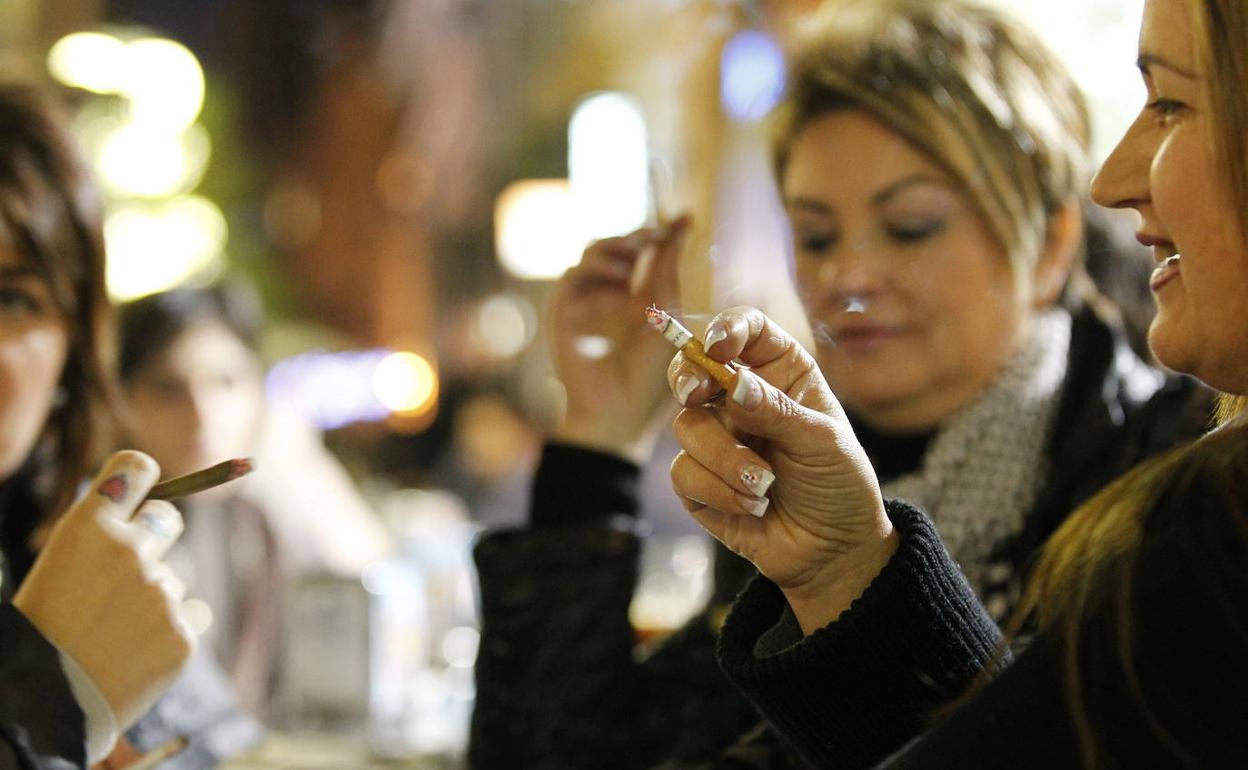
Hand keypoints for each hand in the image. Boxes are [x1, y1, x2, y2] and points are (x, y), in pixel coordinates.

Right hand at [14, 450, 193, 729]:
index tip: (140, 489)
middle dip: (152, 538)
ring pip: (175, 577)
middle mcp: (129, 550)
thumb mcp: (57, 570)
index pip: (135, 468)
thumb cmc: (44, 632)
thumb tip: (144, 514)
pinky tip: (139, 652)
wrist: (45, 705)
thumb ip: (101, 540)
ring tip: (115, 632)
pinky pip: (194, 613)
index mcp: (87, 528)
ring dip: (156, 597)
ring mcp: (161, 590)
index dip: (139, 479)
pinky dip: (173, 630)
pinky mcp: (184, 629)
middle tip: (123, 575)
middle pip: (168, 517)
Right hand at [551, 215, 690, 462]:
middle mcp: (606, 292)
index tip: (682, 219)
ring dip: (615, 248)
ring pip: (592, 252)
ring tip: (636, 259)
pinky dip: (598, 273)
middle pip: (615, 244)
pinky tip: (621, 284)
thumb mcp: (666, 309)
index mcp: (634, 291)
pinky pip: (573, 276)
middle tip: (654, 236)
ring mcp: (584, 300)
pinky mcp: (565, 311)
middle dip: (635, 235)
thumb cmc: (647, 371)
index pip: (642, 248)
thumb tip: (683, 219)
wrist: (619, 411)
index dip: (660, 231)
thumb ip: (668, 266)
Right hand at [666, 306, 897, 633]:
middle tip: (697, 394)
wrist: (833, 550)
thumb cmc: (838, 485)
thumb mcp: (822, 443)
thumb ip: (777, 412)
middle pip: (692, 367)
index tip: (719, 346)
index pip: (744, 331)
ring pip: (686, 426)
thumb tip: (735, 386)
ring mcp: (716, 438)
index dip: (725, 329)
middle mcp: (740, 399)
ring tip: (765, 486)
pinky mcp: (698, 481)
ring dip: (725, 459)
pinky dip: (718, 491)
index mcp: (778, 373)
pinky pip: (684, 472)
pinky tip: (752, 507)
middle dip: (689, 378)